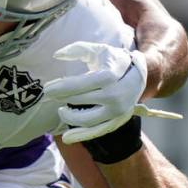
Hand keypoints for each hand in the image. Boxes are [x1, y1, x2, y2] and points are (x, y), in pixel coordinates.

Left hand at [46, 42, 180, 145]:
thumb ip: (77, 49)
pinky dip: (81, 136)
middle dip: (63, 98)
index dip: (64, 87)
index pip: (84, 83)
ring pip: (89, 120)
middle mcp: (117, 95)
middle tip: (49, 94)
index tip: (47, 88)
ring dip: (69, 117)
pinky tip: (66, 138)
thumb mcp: (98, 49)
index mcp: (112, 75)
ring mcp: (118, 111)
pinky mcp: (117, 122)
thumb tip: (56, 55)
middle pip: (83, 100)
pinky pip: (97, 132)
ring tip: (60, 109)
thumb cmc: (113, 61)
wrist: (140, 75)